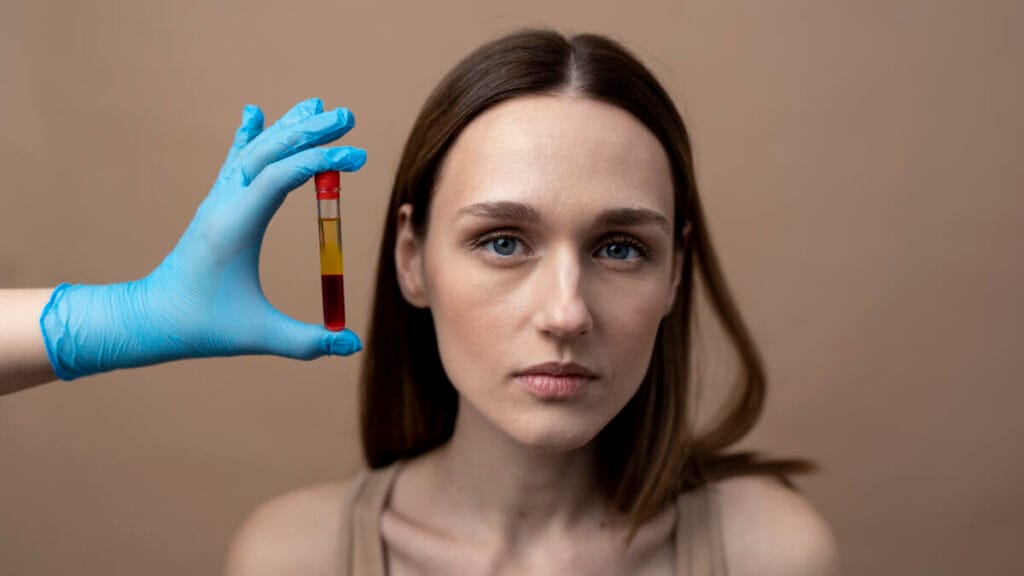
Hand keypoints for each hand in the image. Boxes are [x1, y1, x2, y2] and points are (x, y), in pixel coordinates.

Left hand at [41, 98, 365, 379]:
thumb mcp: (258, 336)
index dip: (320, 162)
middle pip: (269, 153)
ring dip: (287, 127)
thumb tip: (352, 346)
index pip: (279, 177)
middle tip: (347, 116)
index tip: (357, 157)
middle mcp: (224, 204)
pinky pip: (236, 160)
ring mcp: (218, 200)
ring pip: (254, 150)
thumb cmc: (205, 327)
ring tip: (318, 106)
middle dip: (310, 132)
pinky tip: (255, 113)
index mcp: (235, 227)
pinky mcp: (217, 205)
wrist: (153, 318)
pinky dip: (250, 135)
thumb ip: (307, 342)